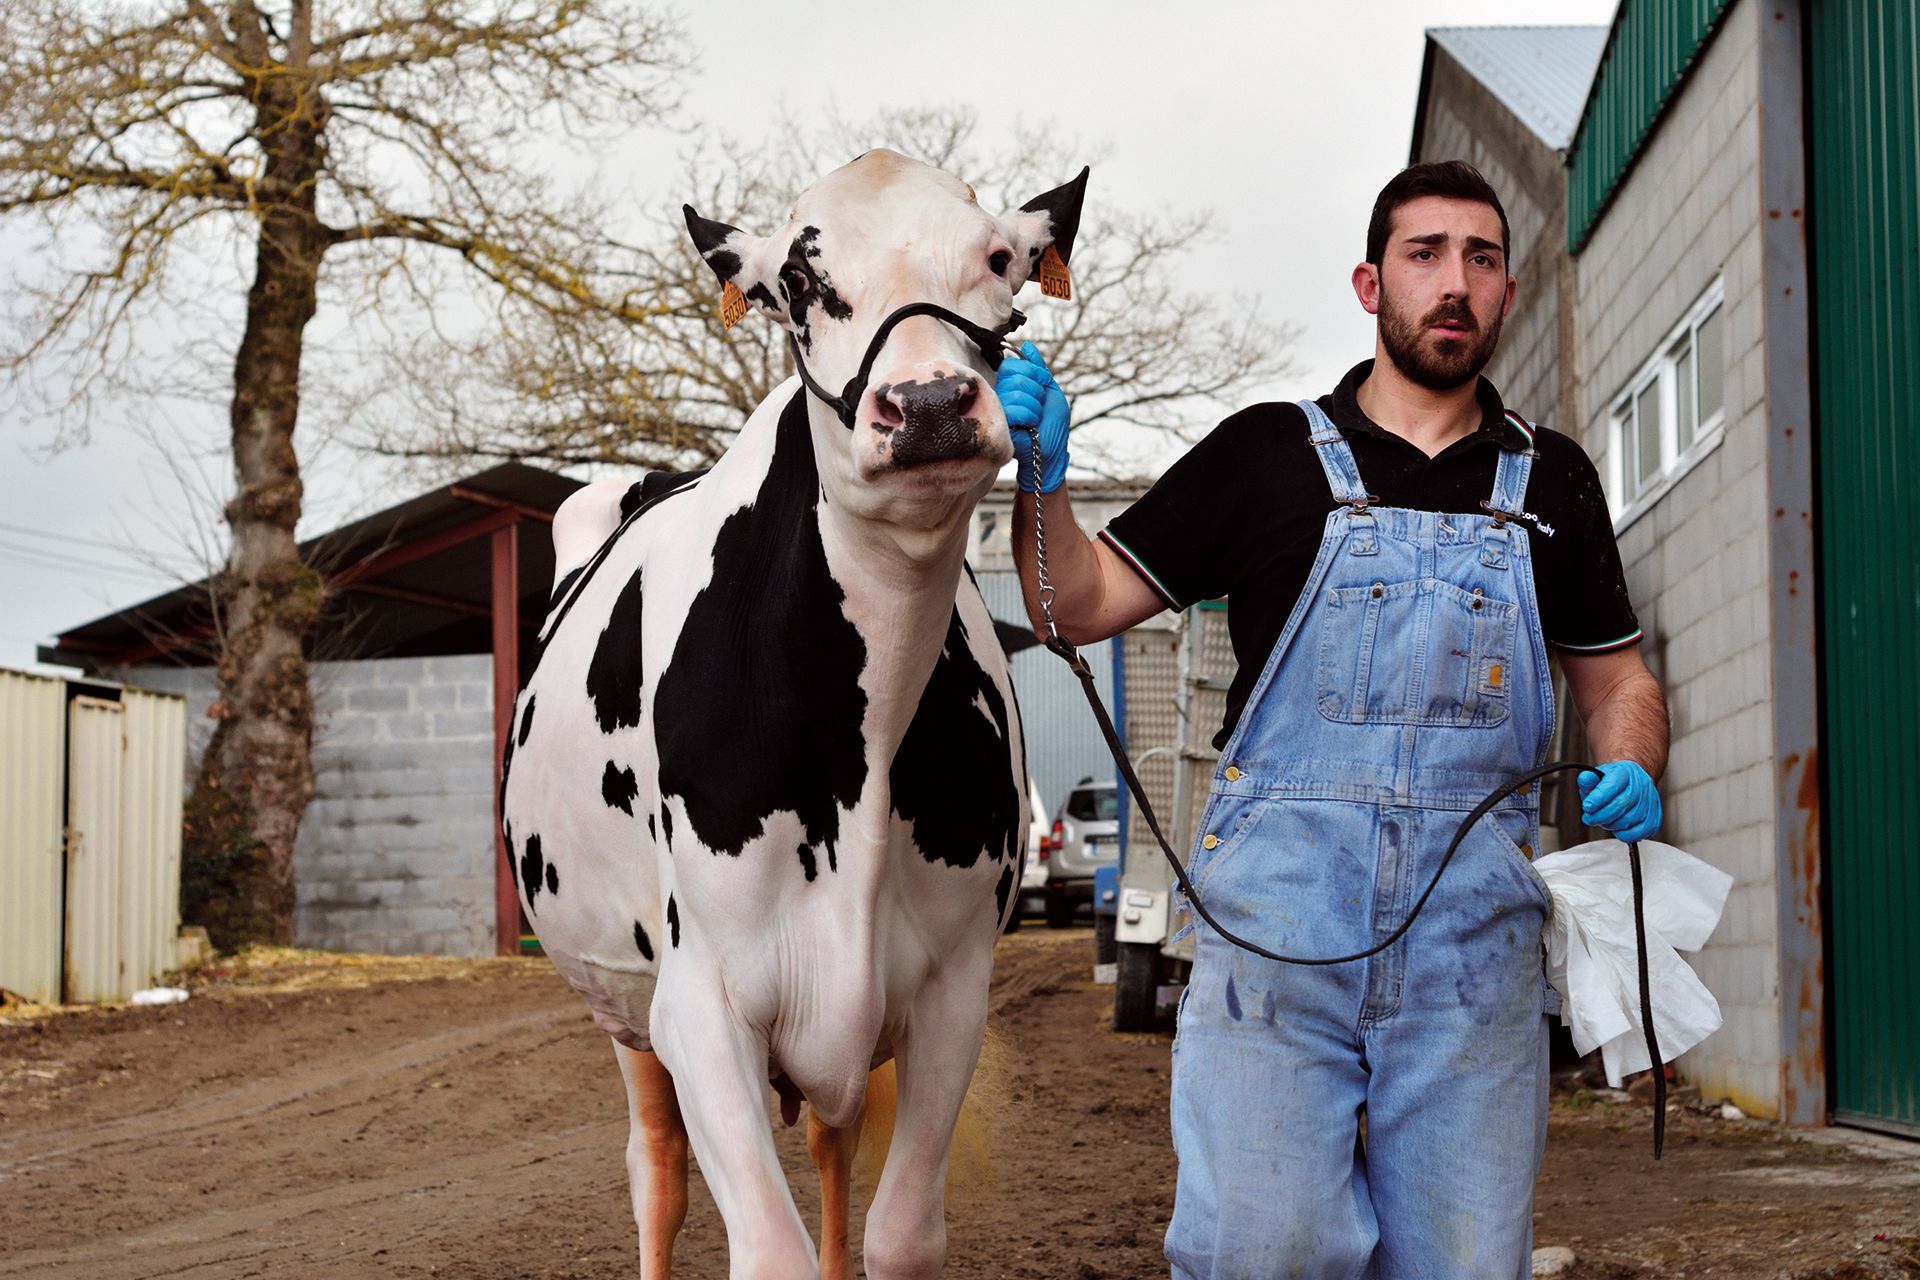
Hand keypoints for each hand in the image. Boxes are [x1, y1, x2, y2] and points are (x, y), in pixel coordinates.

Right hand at [994, 340, 1070, 492]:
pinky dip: (1030, 418)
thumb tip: (1027, 346)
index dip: (1033, 373)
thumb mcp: (1050, 390)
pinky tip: (1029, 428)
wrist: (1050, 452)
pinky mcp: (998, 424)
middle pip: (1016, 376)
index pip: (1012, 363)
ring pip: (1016, 393)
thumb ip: (1038, 368)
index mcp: (1011, 385)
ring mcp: (997, 409)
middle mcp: (1000, 394)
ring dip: (1035, 408)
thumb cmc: (1051, 426)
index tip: (1042, 388)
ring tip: (1034, 420)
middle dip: (1036, 392)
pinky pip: (1014, 409)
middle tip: (1038, 408)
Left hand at [1579, 761, 1661, 843]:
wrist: (1632, 781)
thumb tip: (1585, 778)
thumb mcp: (1597, 776)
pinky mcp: (1655, 817)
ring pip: (1631, 819)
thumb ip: (1588, 780)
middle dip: (1602, 815)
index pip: (1613, 786)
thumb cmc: (1613, 781)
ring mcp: (1650, 801)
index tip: (1587, 807)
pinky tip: (1617, 829)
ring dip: (1612, 825)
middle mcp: (1641, 785)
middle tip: (1590, 818)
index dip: (1598, 799)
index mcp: (1625, 773)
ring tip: (1603, 821)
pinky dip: (1626, 835)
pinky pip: (1642, 831)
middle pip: (1622, 804)